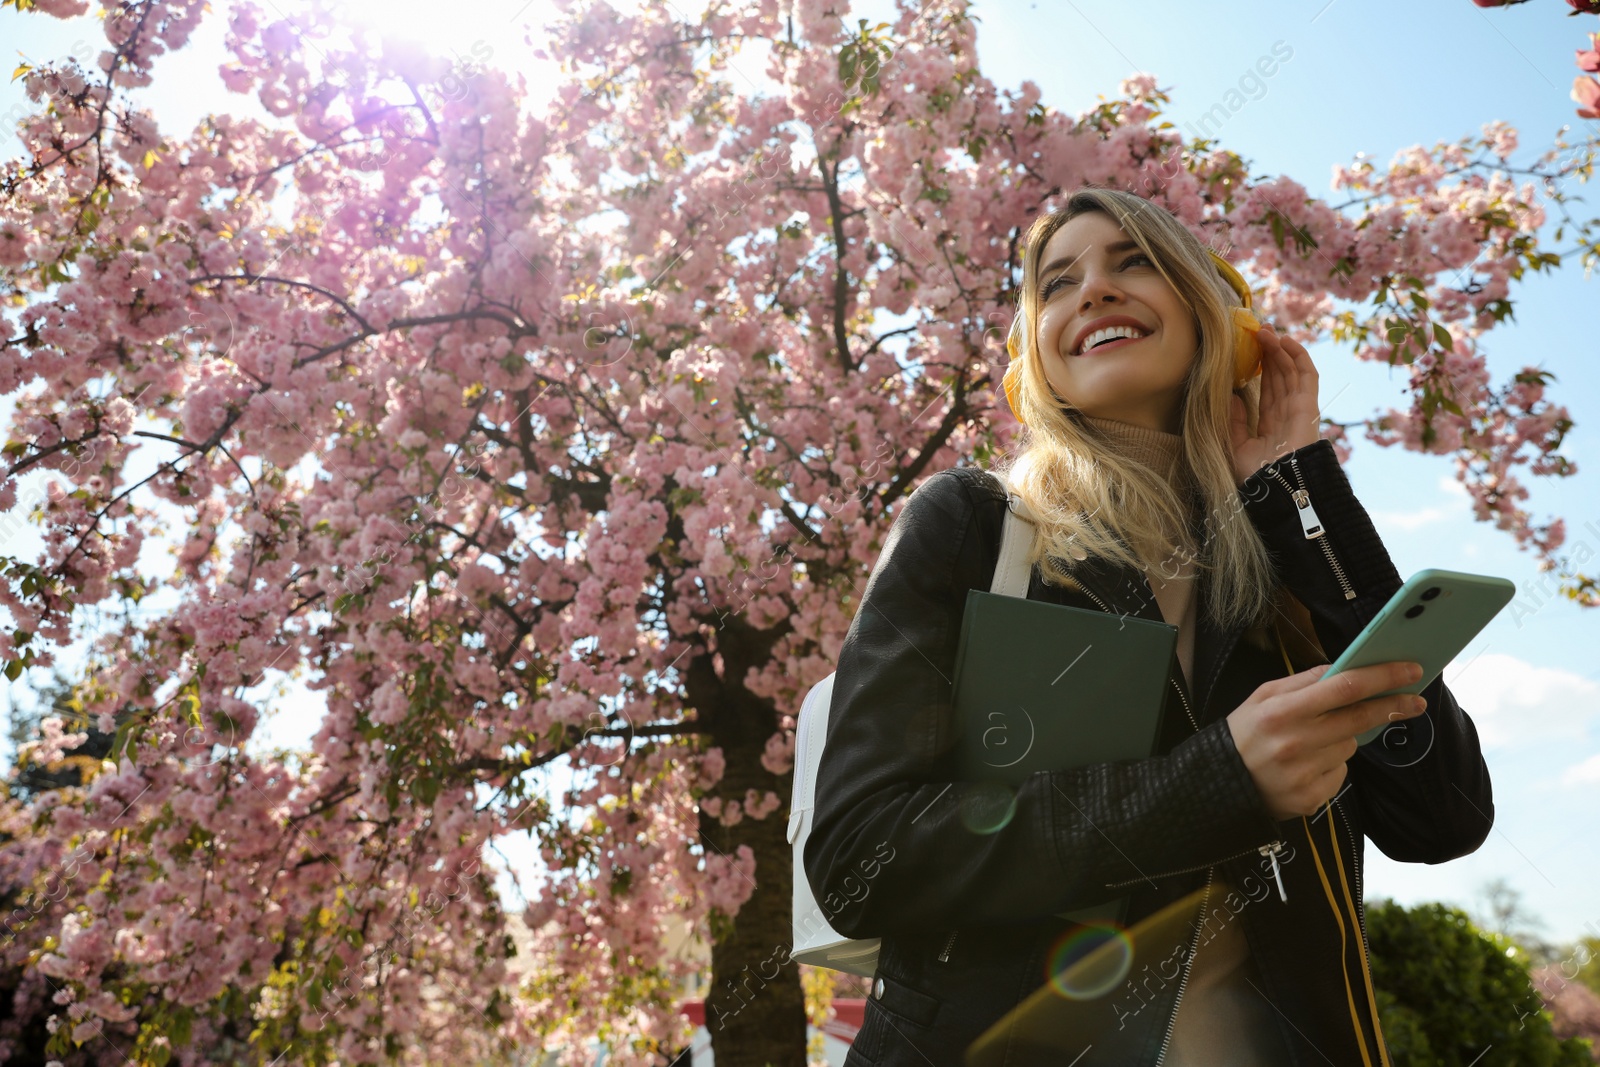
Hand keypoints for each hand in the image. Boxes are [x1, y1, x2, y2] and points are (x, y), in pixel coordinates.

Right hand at [1226, 660, 1426, 821]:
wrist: (1219, 784)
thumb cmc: (1244, 733)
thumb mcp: (1263, 696)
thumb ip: (1303, 681)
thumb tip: (1344, 667)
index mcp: (1282, 711)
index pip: (1344, 688)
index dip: (1381, 677)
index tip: (1409, 671)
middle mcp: (1296, 743)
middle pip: (1359, 719)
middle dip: (1392, 706)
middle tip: (1415, 701)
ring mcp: (1306, 774)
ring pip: (1349, 746)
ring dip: (1344, 738)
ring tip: (1312, 741)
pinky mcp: (1312, 798)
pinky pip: (1340, 773)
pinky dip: (1332, 765)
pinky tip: (1307, 765)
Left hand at [1229, 323, 1320, 484]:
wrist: (1277, 487)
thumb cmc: (1255, 475)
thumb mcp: (1234, 447)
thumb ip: (1233, 421)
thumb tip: (1231, 395)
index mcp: (1270, 426)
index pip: (1266, 391)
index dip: (1259, 370)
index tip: (1246, 352)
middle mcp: (1286, 415)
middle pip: (1279, 377)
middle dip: (1268, 354)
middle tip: (1255, 332)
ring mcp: (1298, 409)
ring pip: (1290, 371)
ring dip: (1279, 349)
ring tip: (1264, 330)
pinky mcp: (1308, 405)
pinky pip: (1306, 375)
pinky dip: (1298, 356)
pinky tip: (1285, 340)